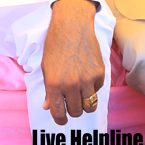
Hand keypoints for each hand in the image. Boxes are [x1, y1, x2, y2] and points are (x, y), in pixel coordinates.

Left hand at [41, 0, 105, 124]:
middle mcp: (70, 84)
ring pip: (89, 106)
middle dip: (73, 110)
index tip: (62, 119)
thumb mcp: (45, 66)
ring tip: (80, 95)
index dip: (60, 119)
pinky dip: (92, 89)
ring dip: (85, 103)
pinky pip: (97, 91)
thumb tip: (48, 106)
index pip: (58, 113)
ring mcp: (87, 80)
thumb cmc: (56, 44)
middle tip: (71, 103)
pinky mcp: (99, 74)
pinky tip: (86, 77)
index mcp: (54, 83)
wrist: (72, 25)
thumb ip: (48, 89)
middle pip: (76, 112)